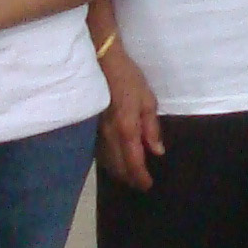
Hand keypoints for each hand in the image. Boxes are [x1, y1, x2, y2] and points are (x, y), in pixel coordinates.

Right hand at [98, 45, 164, 190]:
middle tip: (140, 184)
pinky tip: (115, 161)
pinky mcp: (90, 127)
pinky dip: (109, 161)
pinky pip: (99, 151)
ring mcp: (96, 132)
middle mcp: (109, 135)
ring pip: (107, 161)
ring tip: (129, 176)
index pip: (133, 161)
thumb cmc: (129, 79)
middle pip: (118, 166)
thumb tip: (157, 151)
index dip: (140, 176)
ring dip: (118, 171)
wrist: (101, 62)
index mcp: (126, 128)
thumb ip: (151, 128)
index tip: (147, 185)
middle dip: (129, 178)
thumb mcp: (148, 100)